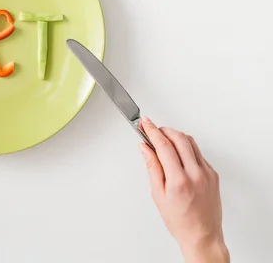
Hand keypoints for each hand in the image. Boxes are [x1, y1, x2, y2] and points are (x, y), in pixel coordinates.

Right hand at [139, 117, 228, 262]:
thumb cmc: (179, 220)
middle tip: (152, 129)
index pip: (164, 146)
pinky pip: (198, 153)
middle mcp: (196, 174)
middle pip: (179, 138)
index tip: (145, 123)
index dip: (152, 131)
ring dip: (175, 137)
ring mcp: (207, 173)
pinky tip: (177, 155)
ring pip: (190, 142)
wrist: (202, 235)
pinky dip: (185, 148)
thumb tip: (145, 148)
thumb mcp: (158, 194)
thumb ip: (152, 167)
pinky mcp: (213, 174)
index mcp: (179, 180)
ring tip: (163, 141)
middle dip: (164, 130)